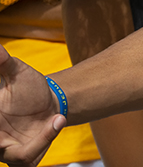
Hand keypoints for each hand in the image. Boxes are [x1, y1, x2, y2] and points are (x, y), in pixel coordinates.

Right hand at [0, 48, 64, 166]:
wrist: (53, 100)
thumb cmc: (29, 88)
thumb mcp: (17, 73)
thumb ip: (3, 64)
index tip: (2, 120)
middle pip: (0, 149)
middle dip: (12, 143)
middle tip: (50, 120)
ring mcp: (7, 151)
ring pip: (17, 157)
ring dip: (40, 140)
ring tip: (58, 118)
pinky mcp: (26, 157)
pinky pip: (29, 159)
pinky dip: (45, 141)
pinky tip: (58, 121)